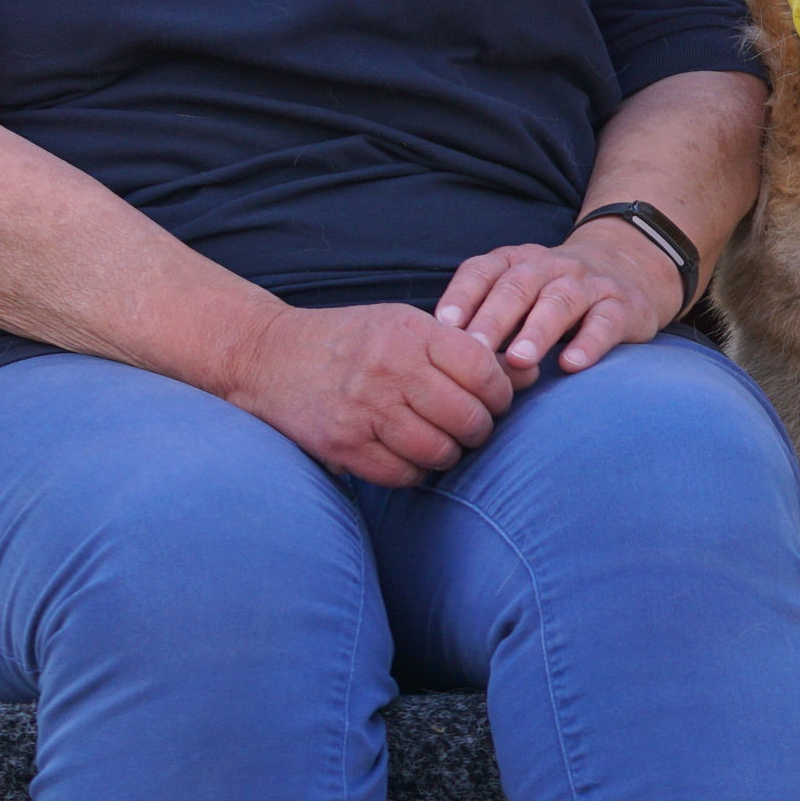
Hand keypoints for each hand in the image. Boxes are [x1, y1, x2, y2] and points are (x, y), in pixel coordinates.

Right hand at [223, 301, 517, 487]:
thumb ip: (465, 350)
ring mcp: (365, 408)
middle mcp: (390, 368)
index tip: (492, 399)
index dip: (500, 393)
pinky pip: (403, 474)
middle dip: (479, 429)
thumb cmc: (351, 341)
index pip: (486, 371)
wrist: (267, 356)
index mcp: (411, 332)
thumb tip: (532, 371)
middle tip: (469, 427)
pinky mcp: (343, 444)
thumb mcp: (405, 326)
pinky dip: (415, 471)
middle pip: (470, 418)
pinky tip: (407, 454)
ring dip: (449, 453)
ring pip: (441, 451)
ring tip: (440, 440)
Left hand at [436, 223, 683, 379]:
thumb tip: (437, 355)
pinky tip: (572, 365)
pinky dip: (589, 343)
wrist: (630, 270)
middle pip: (519, 286)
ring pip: (561, 301)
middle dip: (494, 319)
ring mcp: (590, 284)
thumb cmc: (553, 296)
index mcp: (518, 262)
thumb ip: (485, 316)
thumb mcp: (518, 294)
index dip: (463, 295)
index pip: (484, 270)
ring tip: (519, 360)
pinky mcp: (624, 306)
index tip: (443, 326)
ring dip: (538, 330)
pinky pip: (606, 321)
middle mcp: (552, 266)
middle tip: (476, 352)